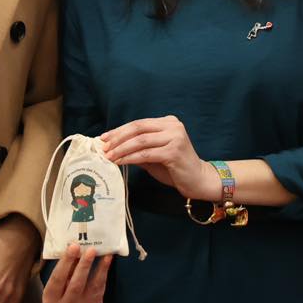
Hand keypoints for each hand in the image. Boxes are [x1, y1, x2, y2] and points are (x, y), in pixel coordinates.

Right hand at [42, 244, 111, 302]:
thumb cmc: (61, 289)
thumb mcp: (58, 280)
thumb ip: (66, 267)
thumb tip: (78, 248)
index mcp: (50, 299)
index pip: (58, 278)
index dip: (66, 262)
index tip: (74, 246)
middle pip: (75, 285)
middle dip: (84, 266)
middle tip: (91, 250)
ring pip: (92, 287)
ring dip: (100, 269)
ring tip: (106, 255)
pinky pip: (100, 289)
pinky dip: (104, 273)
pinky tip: (107, 261)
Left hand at [101, 116, 217, 200]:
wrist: (198, 180)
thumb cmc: (175, 168)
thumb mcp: (153, 155)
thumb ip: (137, 148)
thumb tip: (112, 146)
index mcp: (168, 122)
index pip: (139, 123)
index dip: (119, 130)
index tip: (104, 138)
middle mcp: (173, 126)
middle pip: (138, 128)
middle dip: (118, 138)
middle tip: (104, 147)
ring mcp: (175, 138)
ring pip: (140, 141)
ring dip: (121, 149)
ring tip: (109, 156)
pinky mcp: (174, 152)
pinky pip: (146, 154)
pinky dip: (130, 158)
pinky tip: (121, 162)